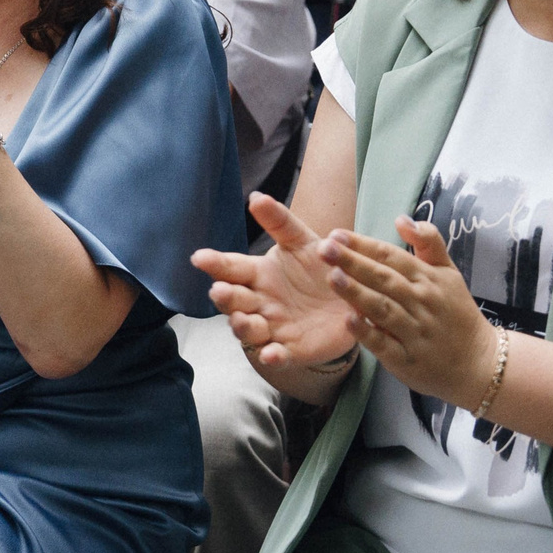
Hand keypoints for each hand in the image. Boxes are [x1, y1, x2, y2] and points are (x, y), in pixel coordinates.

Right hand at [194, 193, 362, 384]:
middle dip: (225, 297)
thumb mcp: (303, 241)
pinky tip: (270, 354)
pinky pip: (277, 355)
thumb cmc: (320, 267)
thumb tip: (255, 196)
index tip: (199, 257)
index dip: (214, 263)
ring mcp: (272, 327)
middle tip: (221, 290)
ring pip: (248, 329)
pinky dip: (271, 356)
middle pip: (234, 300)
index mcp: (258, 273)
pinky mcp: (291, 349)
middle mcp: (259, 302)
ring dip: (243, 326)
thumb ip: (279, 221)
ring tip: (243, 320)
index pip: (230, 267)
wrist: (353, 299)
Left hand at [325, 217, 496, 407]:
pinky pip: (385, 345)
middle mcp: (421, 302)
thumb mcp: (449, 273)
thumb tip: (402, 218)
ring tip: (332, 278)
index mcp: (428, 278)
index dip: (363, 245)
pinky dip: (367, 333)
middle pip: (384, 278)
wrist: (479, 362)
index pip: (391, 256)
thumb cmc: (457, 313)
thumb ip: (428, 242)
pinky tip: (348, 321)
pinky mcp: (408, 360)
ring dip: (357, 293)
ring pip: (383, 309)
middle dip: (352, 262)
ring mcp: (414, 332)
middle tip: (324, 248)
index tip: (335, 234)